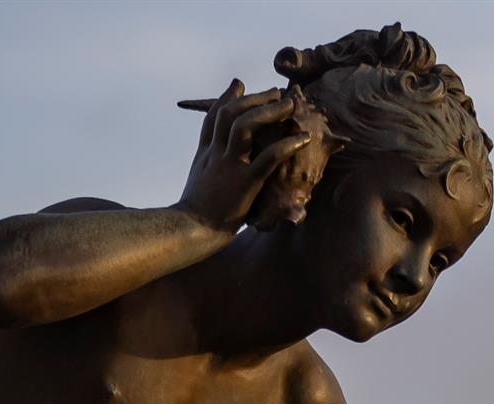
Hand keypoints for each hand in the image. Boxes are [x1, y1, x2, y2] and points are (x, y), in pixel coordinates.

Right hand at [176, 81, 311, 232]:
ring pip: (246, 127)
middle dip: (254, 99)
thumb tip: (212, 154)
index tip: (239, 84)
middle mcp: (216, 153)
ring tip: (289, 105)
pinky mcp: (244, 183)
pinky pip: (268, 158)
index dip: (227, 98)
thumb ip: (207, 161)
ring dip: (269, 112)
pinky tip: (303, 139)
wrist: (191, 228)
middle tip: (274, 91)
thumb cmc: (196, 210)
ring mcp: (230, 166)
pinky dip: (287, 146)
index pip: (214, 116)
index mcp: (206, 152)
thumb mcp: (199, 179)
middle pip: (231, 114)